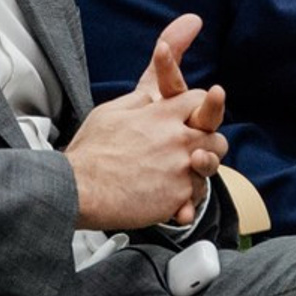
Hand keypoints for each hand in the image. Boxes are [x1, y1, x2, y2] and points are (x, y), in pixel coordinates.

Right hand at [66, 11, 226, 231]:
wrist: (79, 190)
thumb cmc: (90, 152)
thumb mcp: (110, 112)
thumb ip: (137, 100)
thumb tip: (151, 95)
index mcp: (161, 114)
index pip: (200, 99)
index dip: (198, 106)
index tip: (191, 117)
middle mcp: (177, 139)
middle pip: (216, 135)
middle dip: (208, 142)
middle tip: (194, 152)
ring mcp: (180, 169)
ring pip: (211, 166)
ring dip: (199, 171)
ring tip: (180, 177)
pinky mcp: (179, 197)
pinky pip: (196, 196)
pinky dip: (186, 200)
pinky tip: (169, 200)